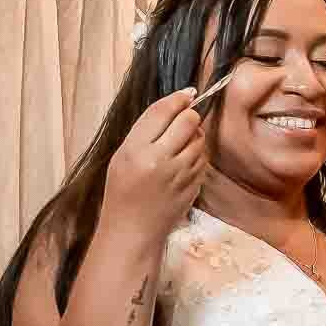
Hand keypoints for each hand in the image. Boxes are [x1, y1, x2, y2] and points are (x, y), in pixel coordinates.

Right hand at [104, 88, 205, 244]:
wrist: (132, 231)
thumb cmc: (122, 192)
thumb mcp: (122, 156)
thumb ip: (146, 131)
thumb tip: (176, 104)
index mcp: (136, 150)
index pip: (162, 111)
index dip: (178, 98)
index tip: (186, 94)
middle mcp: (159, 160)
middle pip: (188, 120)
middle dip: (189, 116)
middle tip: (183, 120)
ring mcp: (180, 175)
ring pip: (200, 139)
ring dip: (194, 136)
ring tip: (179, 145)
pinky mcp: (193, 186)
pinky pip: (203, 159)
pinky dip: (197, 156)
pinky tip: (183, 164)